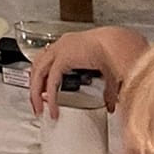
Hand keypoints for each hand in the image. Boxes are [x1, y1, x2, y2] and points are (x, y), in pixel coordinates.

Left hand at [29, 25, 148, 117]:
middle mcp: (62, 45)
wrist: (120, 44)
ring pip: (39, 71)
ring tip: (39, 109)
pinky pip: (51, 79)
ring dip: (35, 91)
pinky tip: (53, 107)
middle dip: (34, 85)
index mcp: (71, 46)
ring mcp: (60, 50)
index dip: (42, 76)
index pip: (48, 59)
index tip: (42, 91)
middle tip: (36, 104)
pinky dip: (50, 95)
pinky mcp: (63, 58)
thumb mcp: (110, 76)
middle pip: (38, 65)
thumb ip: (108, 91)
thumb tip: (110, 106)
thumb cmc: (118, 53)